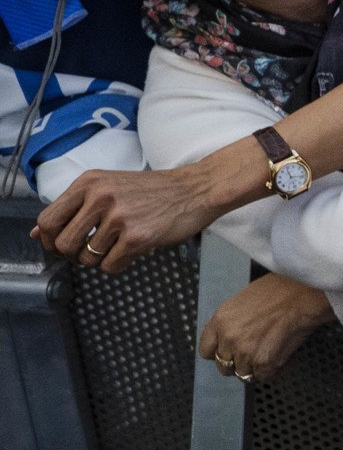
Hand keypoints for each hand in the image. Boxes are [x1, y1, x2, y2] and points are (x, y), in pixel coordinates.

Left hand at [32, 162, 222, 272]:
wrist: (197, 188)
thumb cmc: (154, 190)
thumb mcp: (109, 187)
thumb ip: (73, 208)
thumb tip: (38, 233)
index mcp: (90, 182)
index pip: (47, 220)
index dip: (50, 239)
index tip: (63, 243)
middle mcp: (101, 196)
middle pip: (63, 244)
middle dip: (74, 254)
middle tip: (92, 249)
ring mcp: (120, 217)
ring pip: (86, 258)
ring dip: (100, 259)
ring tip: (119, 244)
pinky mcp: (137, 237)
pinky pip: (110, 266)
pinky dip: (119, 264)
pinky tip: (133, 249)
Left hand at [197, 273, 333, 383]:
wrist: (305, 293)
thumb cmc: (282, 288)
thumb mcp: (246, 298)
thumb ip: (233, 320)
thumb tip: (235, 333)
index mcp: (220, 320)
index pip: (206, 351)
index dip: (219, 352)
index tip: (230, 351)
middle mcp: (229, 339)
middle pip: (225, 367)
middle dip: (239, 363)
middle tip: (255, 353)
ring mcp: (245, 353)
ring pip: (244, 374)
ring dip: (257, 367)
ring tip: (272, 353)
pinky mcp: (264, 363)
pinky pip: (264, 377)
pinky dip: (274, 370)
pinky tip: (283, 356)